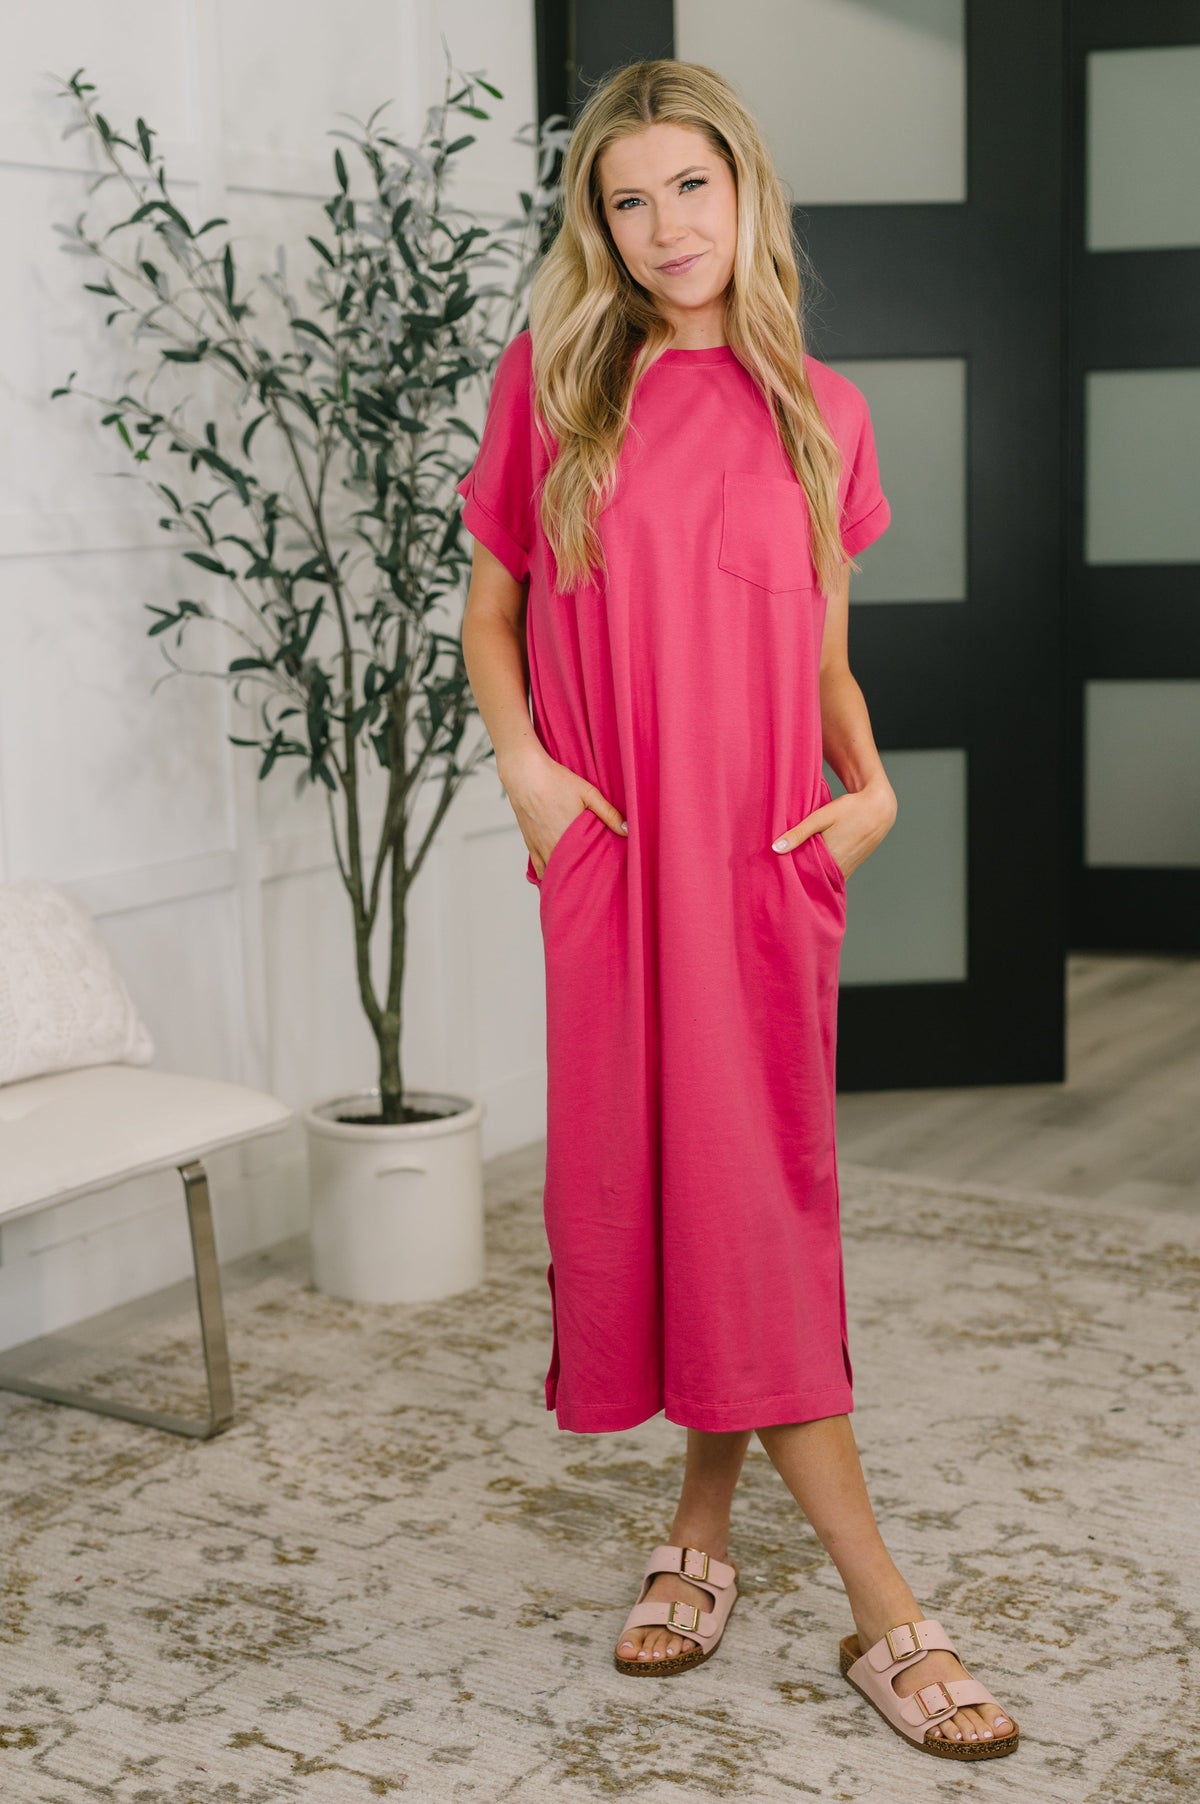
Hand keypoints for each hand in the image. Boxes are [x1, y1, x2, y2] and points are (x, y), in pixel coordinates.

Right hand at [498, 746, 626, 878]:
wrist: (525, 775)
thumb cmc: (556, 781)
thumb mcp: (588, 793)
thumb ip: (609, 813)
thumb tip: (627, 830)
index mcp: (571, 838)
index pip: (588, 865)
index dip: (598, 870)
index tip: (608, 872)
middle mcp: (554, 847)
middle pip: (572, 872)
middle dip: (583, 875)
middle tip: (596, 878)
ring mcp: (541, 848)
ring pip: (555, 873)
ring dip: (566, 876)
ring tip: (578, 877)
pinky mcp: (531, 845)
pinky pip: (539, 869)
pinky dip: (548, 875)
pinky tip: (557, 875)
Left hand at [771, 776, 896, 880]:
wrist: (879, 809)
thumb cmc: (850, 809)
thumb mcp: (821, 817)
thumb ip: (798, 833)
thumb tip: (776, 848)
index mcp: (830, 858)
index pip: (803, 875)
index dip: (789, 876)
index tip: (776, 875)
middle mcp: (839, 868)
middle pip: (812, 879)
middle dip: (798, 877)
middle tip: (781, 874)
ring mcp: (846, 869)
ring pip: (823, 879)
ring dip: (810, 876)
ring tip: (794, 871)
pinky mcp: (851, 868)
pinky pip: (832, 876)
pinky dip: (822, 874)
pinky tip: (812, 867)